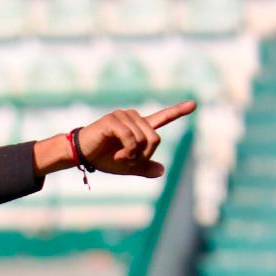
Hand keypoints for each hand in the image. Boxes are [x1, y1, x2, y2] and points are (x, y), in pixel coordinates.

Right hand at [76, 100, 196, 177]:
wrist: (81, 155)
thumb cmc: (102, 158)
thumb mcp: (127, 166)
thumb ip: (144, 167)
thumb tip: (162, 170)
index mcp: (139, 127)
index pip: (163, 117)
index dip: (178, 111)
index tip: (194, 104)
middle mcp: (133, 117)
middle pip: (155, 138)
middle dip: (144, 155)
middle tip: (128, 161)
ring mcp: (123, 116)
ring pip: (144, 139)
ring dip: (133, 155)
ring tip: (120, 158)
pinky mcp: (113, 120)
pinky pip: (131, 138)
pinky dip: (127, 152)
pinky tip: (117, 156)